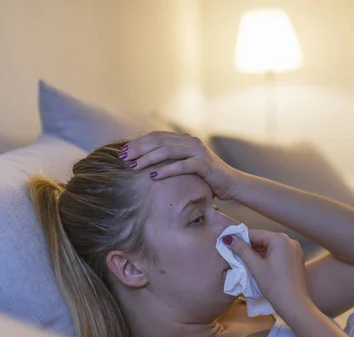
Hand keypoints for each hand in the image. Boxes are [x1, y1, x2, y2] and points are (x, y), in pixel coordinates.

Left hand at [120, 131, 241, 199]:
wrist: (231, 183)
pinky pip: (182, 166)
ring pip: (168, 151)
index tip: (122, 151)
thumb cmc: (205, 177)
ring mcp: (198, 151)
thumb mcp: (185, 165)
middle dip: (139, 149)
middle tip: (123, 157)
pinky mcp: (204, 164)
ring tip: (134, 166)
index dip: (138, 142)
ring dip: (148, 158)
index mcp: (184, 139)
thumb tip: (143, 161)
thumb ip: (170, 159)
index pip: (156, 136)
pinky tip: (153, 176)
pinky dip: (166, 170)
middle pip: (159, 141)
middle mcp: (190, 141)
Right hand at [226, 229, 312, 314]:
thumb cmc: (274, 285)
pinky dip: (269, 255)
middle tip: (235, 251)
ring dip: (259, 250)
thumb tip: (228, 238)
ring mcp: (295, 249)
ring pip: (272, 245)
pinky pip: (280, 252)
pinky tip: (260, 263)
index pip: (256, 234)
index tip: (229, 242)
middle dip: (250, 245)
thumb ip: (242, 250)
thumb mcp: (255, 267)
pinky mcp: (297, 258)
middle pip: (265, 238)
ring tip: (245, 258)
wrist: (294, 304)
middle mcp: (290, 240)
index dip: (241, 238)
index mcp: (280, 239)